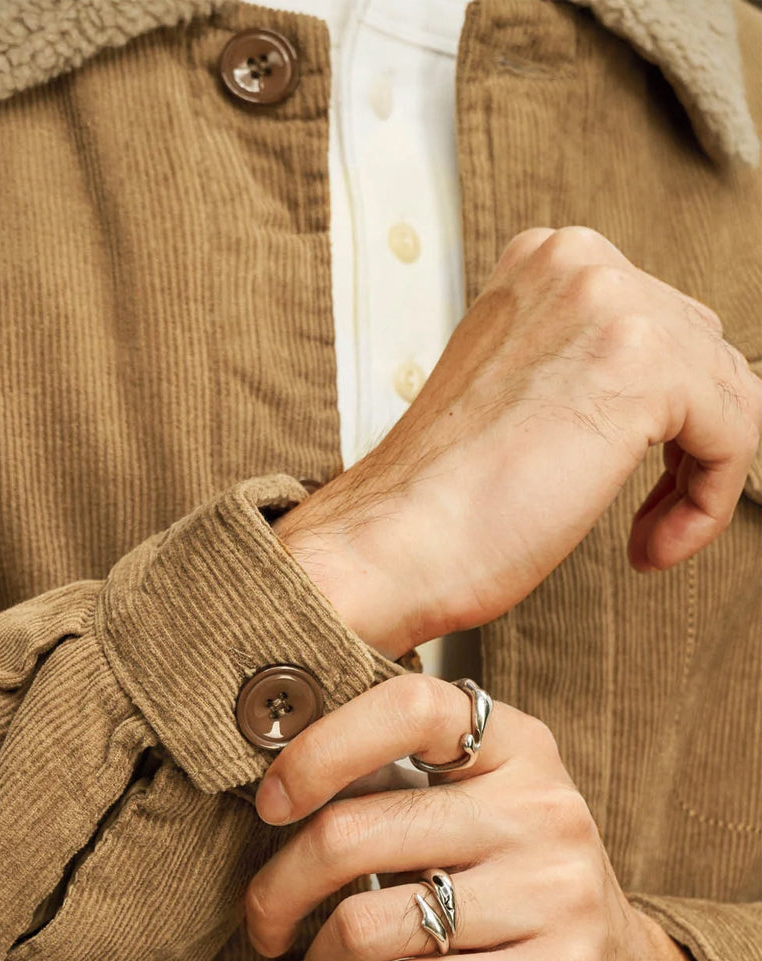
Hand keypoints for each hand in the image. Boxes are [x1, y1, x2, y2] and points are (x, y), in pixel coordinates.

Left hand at [242, 675, 760, 960]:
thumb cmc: (520, 898)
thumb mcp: (481, 812)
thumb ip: (399, 780)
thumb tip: (269, 779)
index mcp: (518, 749)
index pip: (408, 706)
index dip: (317, 750)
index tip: (270, 802)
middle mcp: (544, 811)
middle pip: (353, 832)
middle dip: (278, 889)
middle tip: (265, 920)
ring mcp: (556, 897)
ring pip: (366, 924)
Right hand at [273, 226, 761, 659]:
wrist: (386, 546)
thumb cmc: (435, 503)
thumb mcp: (518, 398)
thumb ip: (578, 369)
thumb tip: (652, 401)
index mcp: (541, 262)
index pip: (657, 322)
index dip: (662, 417)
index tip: (626, 482)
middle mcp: (579, 262)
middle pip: (701, 349)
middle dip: (685, 443)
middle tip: (642, 518)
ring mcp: (612, 304)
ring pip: (728, 390)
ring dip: (698, 480)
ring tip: (645, 537)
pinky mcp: (642, 365)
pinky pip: (737, 432)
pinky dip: (708, 504)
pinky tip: (648, 545)